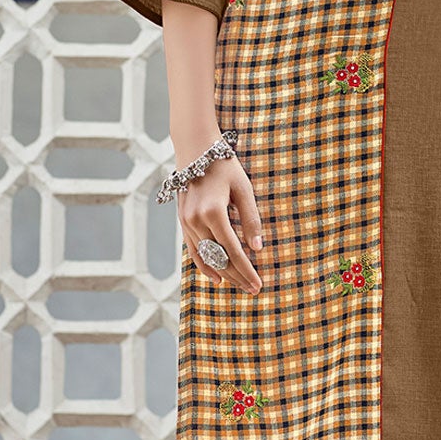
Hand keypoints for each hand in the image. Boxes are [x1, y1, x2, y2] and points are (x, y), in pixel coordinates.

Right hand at [178, 152, 263, 292]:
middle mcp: (196, 220)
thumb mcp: (243, 189)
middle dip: (237, 276)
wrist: (195, 150)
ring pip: (205, 257)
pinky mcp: (182, 221)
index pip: (232, 250)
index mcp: (213, 212)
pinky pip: (193, 249)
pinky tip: (216, 276)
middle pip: (218, 258)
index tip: (259, 284)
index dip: (246, 270)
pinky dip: (204, 264)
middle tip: (253, 290)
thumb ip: (250, 219)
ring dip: (222, 273)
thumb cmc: (224, 166)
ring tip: (239, 285)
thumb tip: (257, 248)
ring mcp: (186, 222)